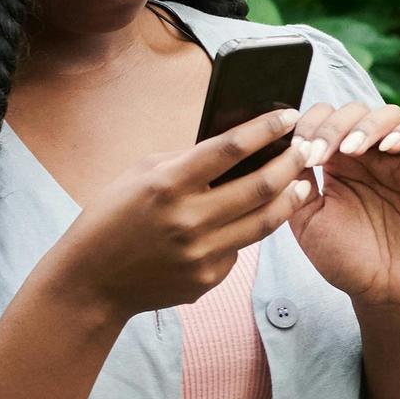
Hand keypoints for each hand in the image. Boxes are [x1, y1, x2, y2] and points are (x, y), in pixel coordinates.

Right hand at [45, 111, 314, 324]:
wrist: (91, 283)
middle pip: (262, 185)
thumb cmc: (112, 219)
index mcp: (168, 184)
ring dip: (290, 197)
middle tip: (308, 148)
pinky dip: (250, 229)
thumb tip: (235, 145)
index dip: (266, 128)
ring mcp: (201, 253)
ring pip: (265, 221)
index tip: (289, 115)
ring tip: (302, 182)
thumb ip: (186, 159)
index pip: (230, 148)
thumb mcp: (140, 175)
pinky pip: (241, 248)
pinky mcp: (208, 278)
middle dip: (292, 161)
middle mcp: (188, 219)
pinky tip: (256, 216)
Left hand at [287, 101, 399, 309]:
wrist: (384, 293)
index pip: (325, 119)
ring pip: (388, 114)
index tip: (297, 148)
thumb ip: (296, 183)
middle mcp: (371, 155)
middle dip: (332, 125)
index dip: (310, 124)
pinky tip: (386, 148)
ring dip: (365, 125)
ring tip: (350, 151)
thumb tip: (283, 146)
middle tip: (318, 152)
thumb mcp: (308, 220)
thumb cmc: (347, 260)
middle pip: (354, 111)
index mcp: (339, 162)